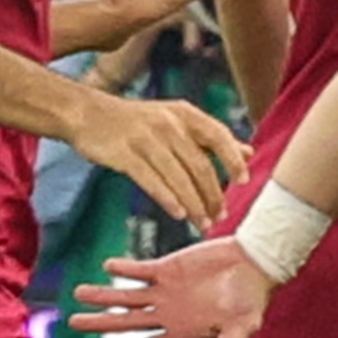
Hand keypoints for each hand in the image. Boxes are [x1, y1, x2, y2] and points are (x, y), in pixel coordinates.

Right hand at [59, 83, 246, 220]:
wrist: (89, 114)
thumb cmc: (139, 122)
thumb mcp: (177, 121)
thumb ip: (210, 138)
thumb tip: (248, 152)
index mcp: (185, 114)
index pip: (218, 136)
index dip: (233, 160)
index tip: (243, 182)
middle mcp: (169, 124)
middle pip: (199, 164)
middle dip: (213, 194)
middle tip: (221, 216)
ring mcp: (146, 139)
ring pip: (178, 178)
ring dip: (194, 204)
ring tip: (202, 223)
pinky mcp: (125, 155)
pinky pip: (152, 181)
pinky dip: (168, 199)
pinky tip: (179, 214)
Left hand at [86, 232, 275, 337]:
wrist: (256, 262)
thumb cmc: (253, 297)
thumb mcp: (245, 325)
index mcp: (182, 332)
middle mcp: (168, 313)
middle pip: (127, 322)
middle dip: (100, 323)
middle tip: (73, 323)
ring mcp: (166, 290)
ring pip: (127, 296)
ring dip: (104, 295)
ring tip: (79, 292)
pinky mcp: (169, 267)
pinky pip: (140, 269)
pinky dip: (124, 268)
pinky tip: (108, 266)